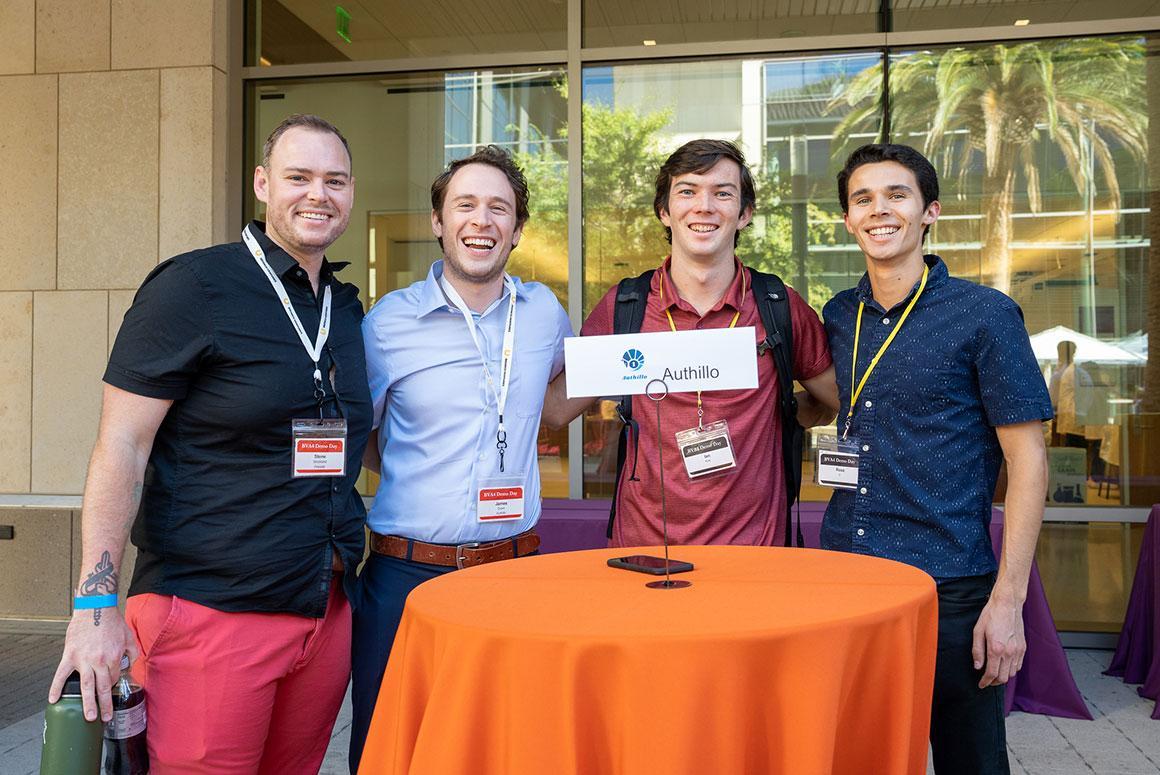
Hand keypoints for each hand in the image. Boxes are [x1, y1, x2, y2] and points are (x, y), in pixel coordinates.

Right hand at [48, 607, 137, 721]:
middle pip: (102, 688)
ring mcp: (83, 660)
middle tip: (106, 719)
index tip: (110, 687)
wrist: (95, 608)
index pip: (113, 679)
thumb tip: (130, 666)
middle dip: (104, 705)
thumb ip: (132, 653)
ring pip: (85, 687)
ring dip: (87, 704)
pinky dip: (55, 688)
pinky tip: (53, 700)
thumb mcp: (129, 637)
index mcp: (113, 658)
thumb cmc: (112, 622)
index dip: (113, 684)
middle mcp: (98, 662)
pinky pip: (60, 675)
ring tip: (89, 718)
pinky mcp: (69, 656)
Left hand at [971, 594, 1024, 688]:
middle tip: (986, 681)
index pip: (992, 673)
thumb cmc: (991, 615)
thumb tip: (977, 666)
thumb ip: (977, 651)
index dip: (985, 682)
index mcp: (996, 648)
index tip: (981, 685)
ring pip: (1012, 673)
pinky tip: (1004, 666)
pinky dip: (1011, 670)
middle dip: (994, 682)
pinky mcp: (1023, 647)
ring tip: (994, 674)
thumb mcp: (978, 631)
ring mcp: (1018, 650)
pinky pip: (1019, 665)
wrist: (1007, 604)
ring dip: (1003, 677)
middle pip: (1003, 677)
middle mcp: (1009, 652)